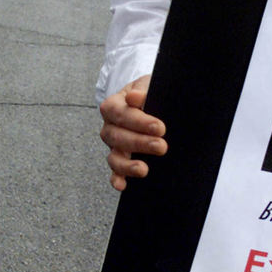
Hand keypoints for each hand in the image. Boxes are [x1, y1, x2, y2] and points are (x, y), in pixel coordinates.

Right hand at [99, 75, 167, 190]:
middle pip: (117, 137)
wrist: (152, 101)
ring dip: (127, 165)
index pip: (120, 113)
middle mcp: (110, 127)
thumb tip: (135, 98)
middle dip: (139, 143)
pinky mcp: (120, 160)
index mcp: (113, 105)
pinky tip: (123, 185)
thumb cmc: (149, 93)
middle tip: (161, 146)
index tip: (160, 127)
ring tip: (143, 169)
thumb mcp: (148, 85)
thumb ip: (143, 91)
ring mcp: (114, 146)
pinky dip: (117, 179)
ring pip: (113, 157)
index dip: (138, 122)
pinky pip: (115, 171)